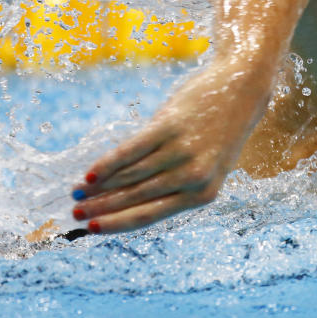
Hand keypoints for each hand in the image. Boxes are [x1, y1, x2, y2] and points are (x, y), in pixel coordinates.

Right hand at [71, 62, 271, 233]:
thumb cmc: (219, 131)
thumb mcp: (208, 165)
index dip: (118, 223)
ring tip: (77, 193)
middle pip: (136, 198)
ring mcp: (182, 151)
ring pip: (130, 177)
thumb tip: (122, 197)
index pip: (151, 215)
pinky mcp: (170, 127)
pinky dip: (107, 164)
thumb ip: (176, 183)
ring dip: (98, 187)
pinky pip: (130, 151)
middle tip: (74, 214)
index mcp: (204, 194)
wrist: (242, 88)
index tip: (92, 229)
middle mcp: (194, 176)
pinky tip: (89, 173)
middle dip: (101, 208)